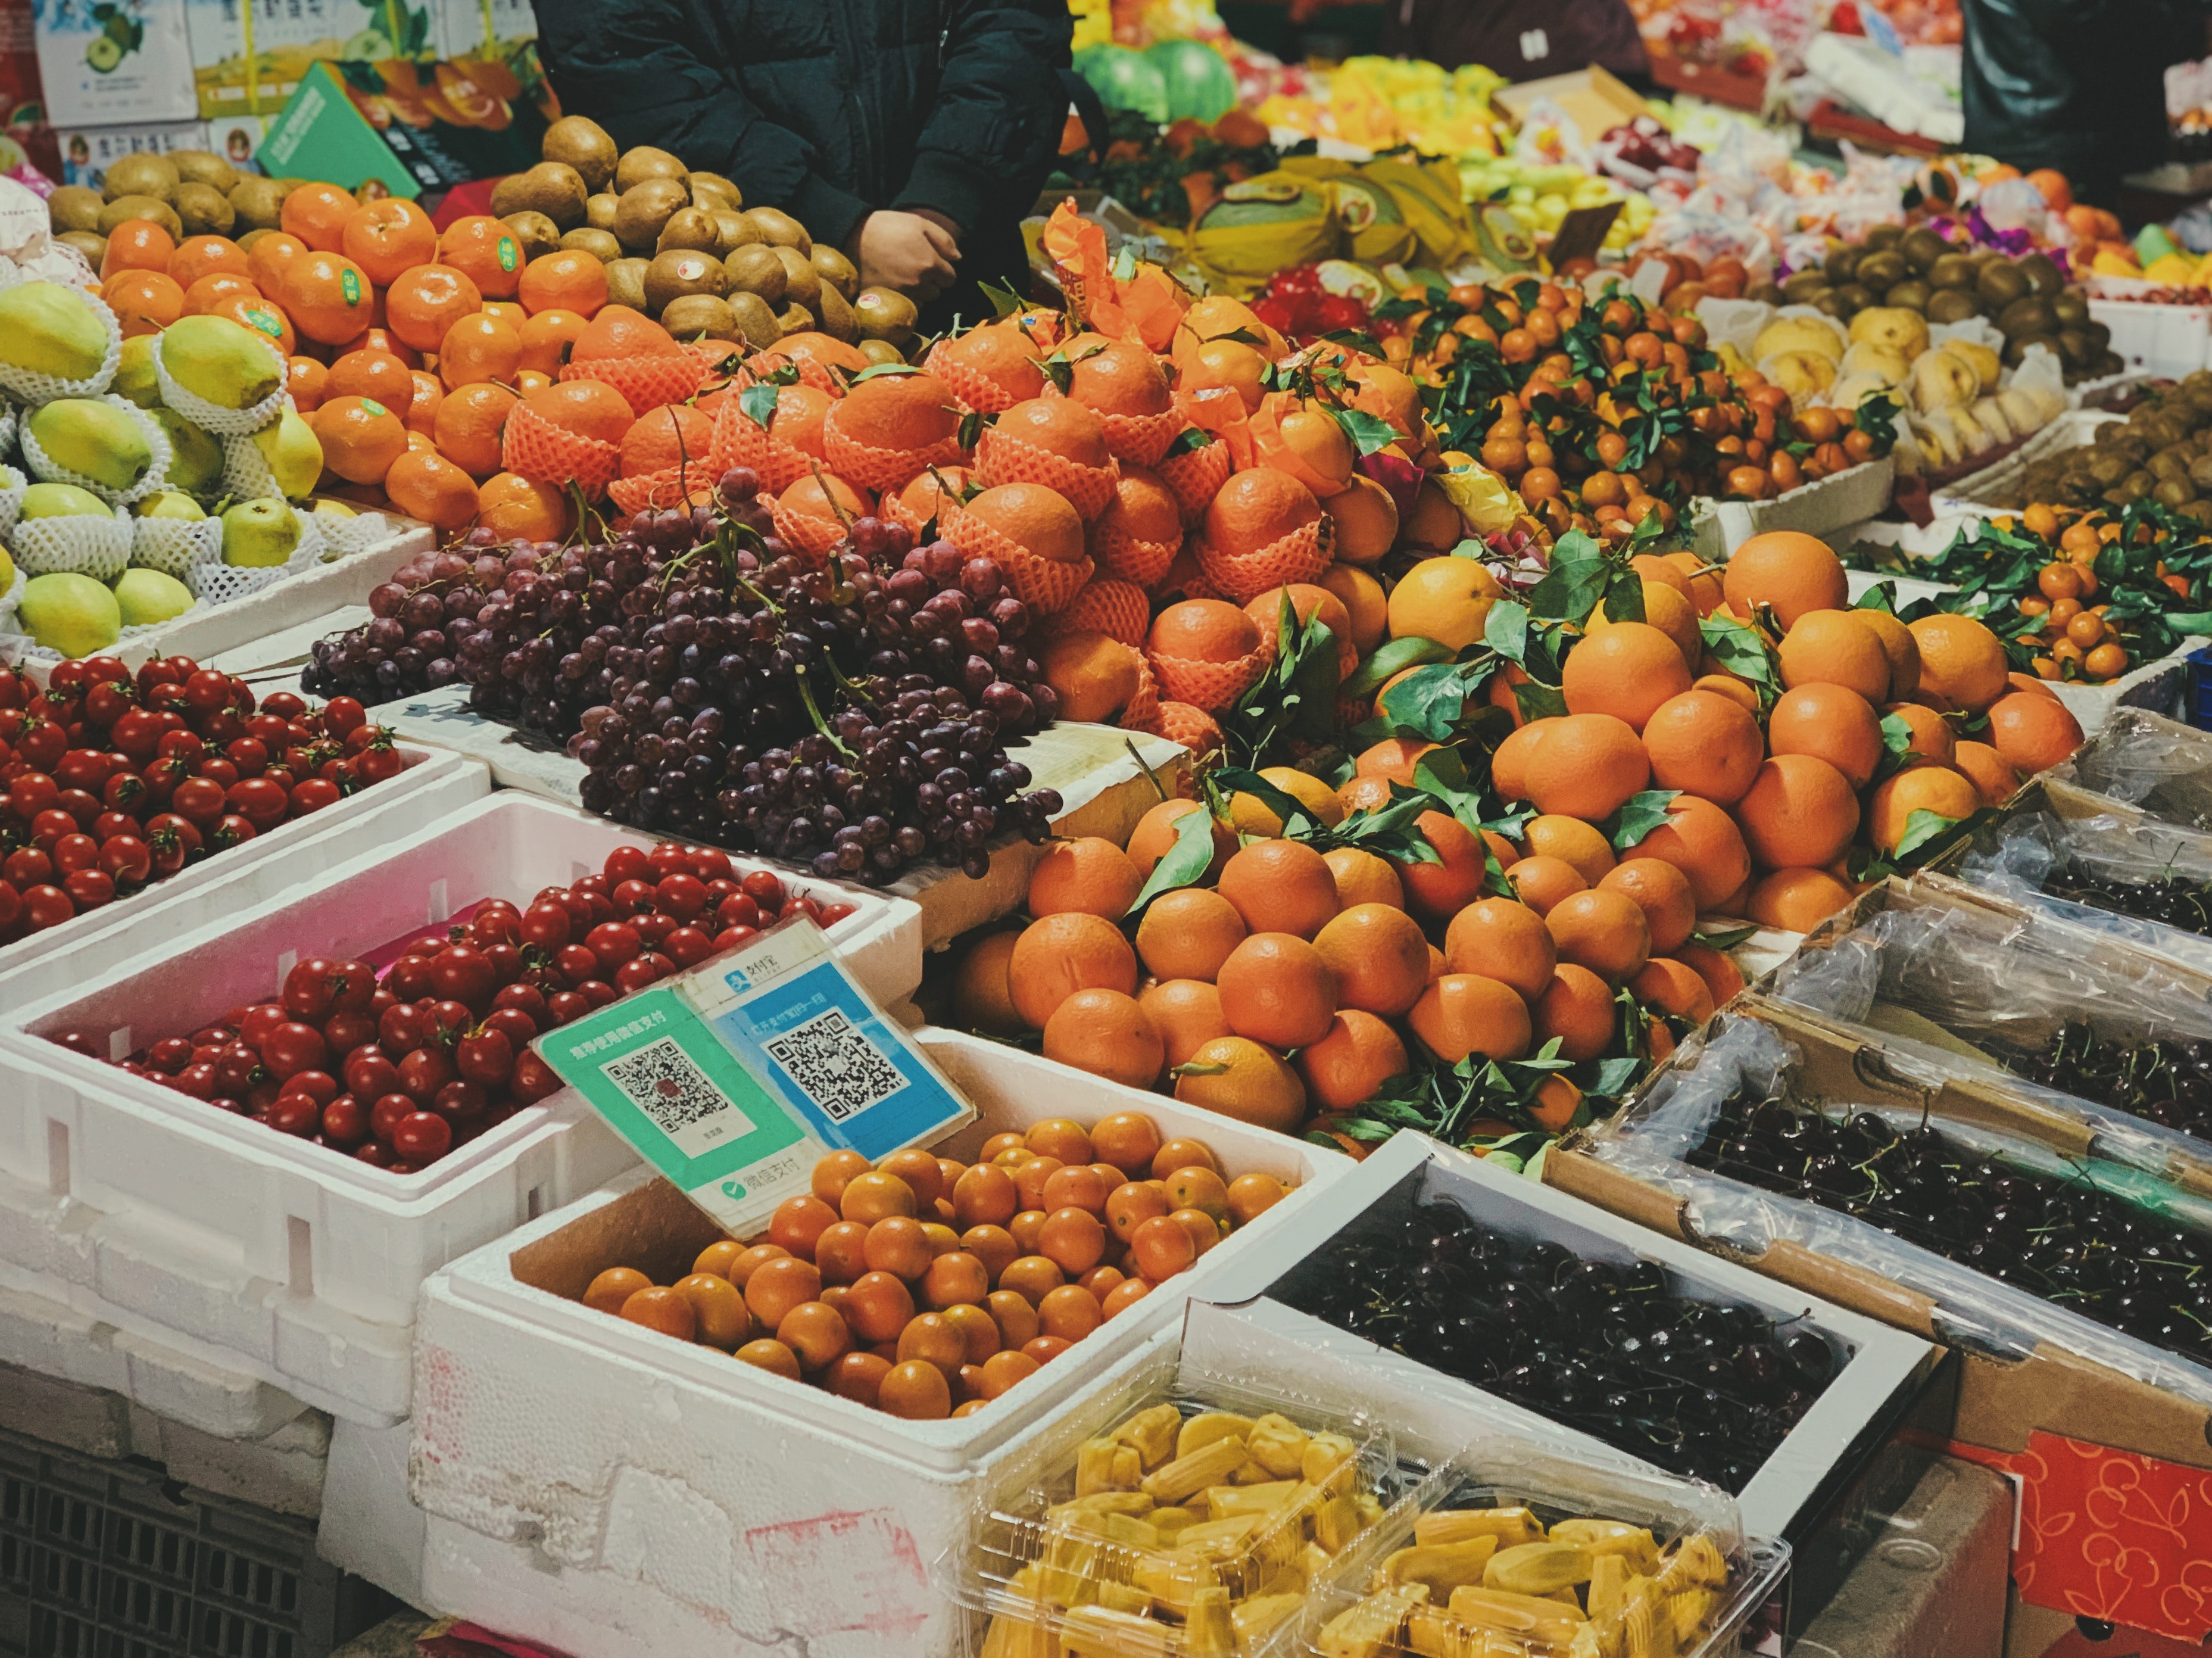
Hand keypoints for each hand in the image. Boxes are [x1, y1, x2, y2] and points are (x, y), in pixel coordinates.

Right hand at [846, 210, 961, 300]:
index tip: (933, 263)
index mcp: (930, 264)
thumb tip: (957, 259)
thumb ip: (944, 240)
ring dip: (917, 292)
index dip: (944, 271)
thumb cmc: (888, 226)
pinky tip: (893, 283)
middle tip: (916, 268)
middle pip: (936, 292)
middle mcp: (918, 284)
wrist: (852, 235)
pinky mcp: (885, 300)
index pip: (950, 279)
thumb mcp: (919, 223)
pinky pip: (902, 305)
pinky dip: (902, 297)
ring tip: (904, 275)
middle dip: (931, 282)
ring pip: (921, 301)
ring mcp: (901, 294)